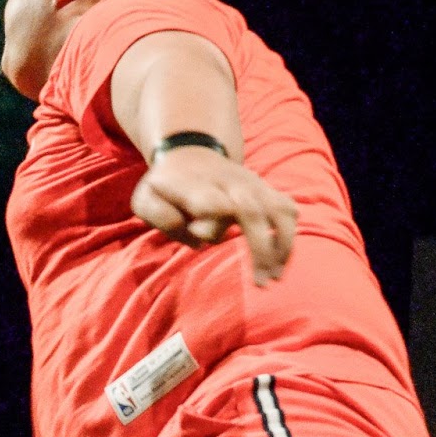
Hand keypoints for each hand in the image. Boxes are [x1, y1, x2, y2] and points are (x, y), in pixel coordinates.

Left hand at [130, 145, 297, 285]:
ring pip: (278, 210)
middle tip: (261, 283)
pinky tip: (280, 263)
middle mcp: (227, 183)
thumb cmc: (165, 188)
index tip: (200, 234)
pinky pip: (287, 209)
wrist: (188, 153)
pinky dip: (288, 237)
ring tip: (274, 278)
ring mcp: (250, 183)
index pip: (209, 200)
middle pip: (252, 210)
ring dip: (282, 246)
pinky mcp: (264, 188)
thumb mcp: (147, 200)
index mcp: (193, 186)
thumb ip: (163, 217)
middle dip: (261, 249)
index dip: (211, 219)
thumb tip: (197, 234)